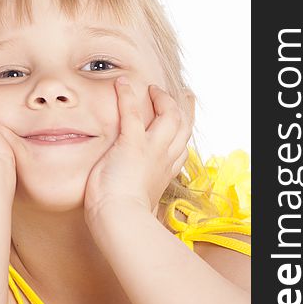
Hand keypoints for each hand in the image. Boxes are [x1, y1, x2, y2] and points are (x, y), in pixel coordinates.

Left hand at [84, 77, 192, 222]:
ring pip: (170, 116)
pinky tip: (121, 84)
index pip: (181, 151)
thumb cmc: (124, 219)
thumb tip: (145, 213)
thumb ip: (143, 203)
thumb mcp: (141, 208)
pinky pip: (132, 113)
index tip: (179, 126)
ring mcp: (151, 150)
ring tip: (152, 88)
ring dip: (162, 98)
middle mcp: (163, 160)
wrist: (119, 219)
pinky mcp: (132, 144)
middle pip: (183, 128)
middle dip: (184, 109)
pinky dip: (128, 97)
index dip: (182, 136)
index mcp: (164, 174)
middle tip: (181, 95)